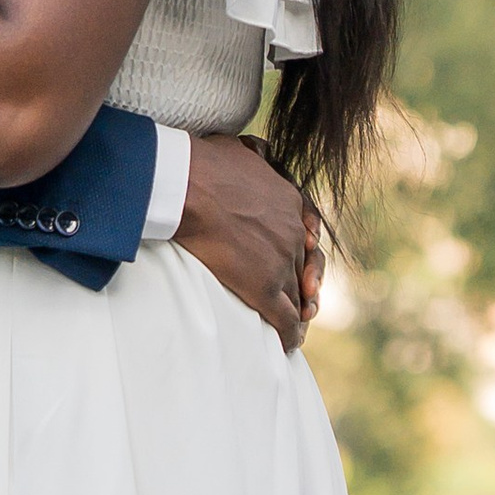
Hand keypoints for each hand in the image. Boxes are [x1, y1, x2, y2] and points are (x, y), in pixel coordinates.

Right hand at [173, 134, 323, 354]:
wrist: (188, 186)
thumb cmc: (204, 163)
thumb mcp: (241, 149)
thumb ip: (255, 155)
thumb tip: (258, 149)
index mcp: (289, 203)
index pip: (306, 236)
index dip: (304, 254)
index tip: (302, 264)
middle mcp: (293, 233)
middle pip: (303, 268)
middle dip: (303, 287)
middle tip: (304, 304)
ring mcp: (281, 262)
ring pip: (297, 296)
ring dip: (297, 314)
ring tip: (295, 328)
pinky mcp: (264, 286)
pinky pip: (285, 319)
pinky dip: (289, 335)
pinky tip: (288, 345)